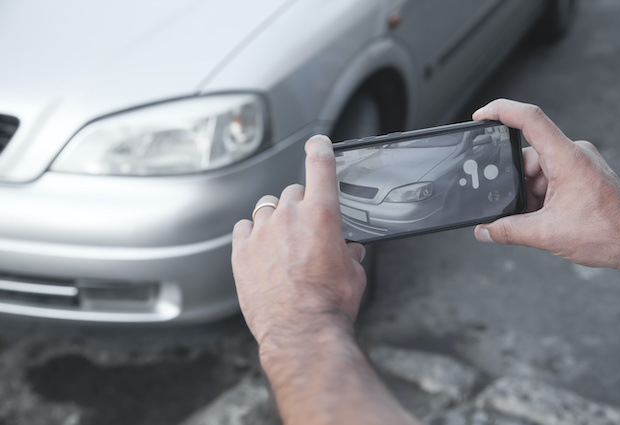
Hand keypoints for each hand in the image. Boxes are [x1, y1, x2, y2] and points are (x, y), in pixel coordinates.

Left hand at [231, 135, 366, 347]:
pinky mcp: (242, 252)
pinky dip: (253, 233)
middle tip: (307, 230)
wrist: (300, 332)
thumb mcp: (354, 274)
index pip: (320, 165)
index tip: (316, 142)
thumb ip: (350, 253)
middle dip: (301, 204)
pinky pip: (244, 227)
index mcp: (322, 215)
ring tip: (283, 242)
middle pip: (293, 191)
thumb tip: (349, 250)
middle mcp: (290, 217)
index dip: (319, 148)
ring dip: (276, 217)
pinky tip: (262, 249)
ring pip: (267, 207)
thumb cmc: (329, 305)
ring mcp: (262, 233)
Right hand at [473, 99, 619, 271]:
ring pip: (536, 171)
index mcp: (567, 158)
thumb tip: (484, 231)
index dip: (500, 111)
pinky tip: (542, 217)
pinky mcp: (581, 175)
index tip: (480, 116)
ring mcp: (578, 164)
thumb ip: (508, 231)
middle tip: (510, 206)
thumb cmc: (609, 233)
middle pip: (526, 156)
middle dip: (513, 182)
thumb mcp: (548, 234)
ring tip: (535, 218)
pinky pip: (548, 178)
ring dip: (527, 194)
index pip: (530, 119)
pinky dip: (538, 197)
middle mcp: (573, 154)